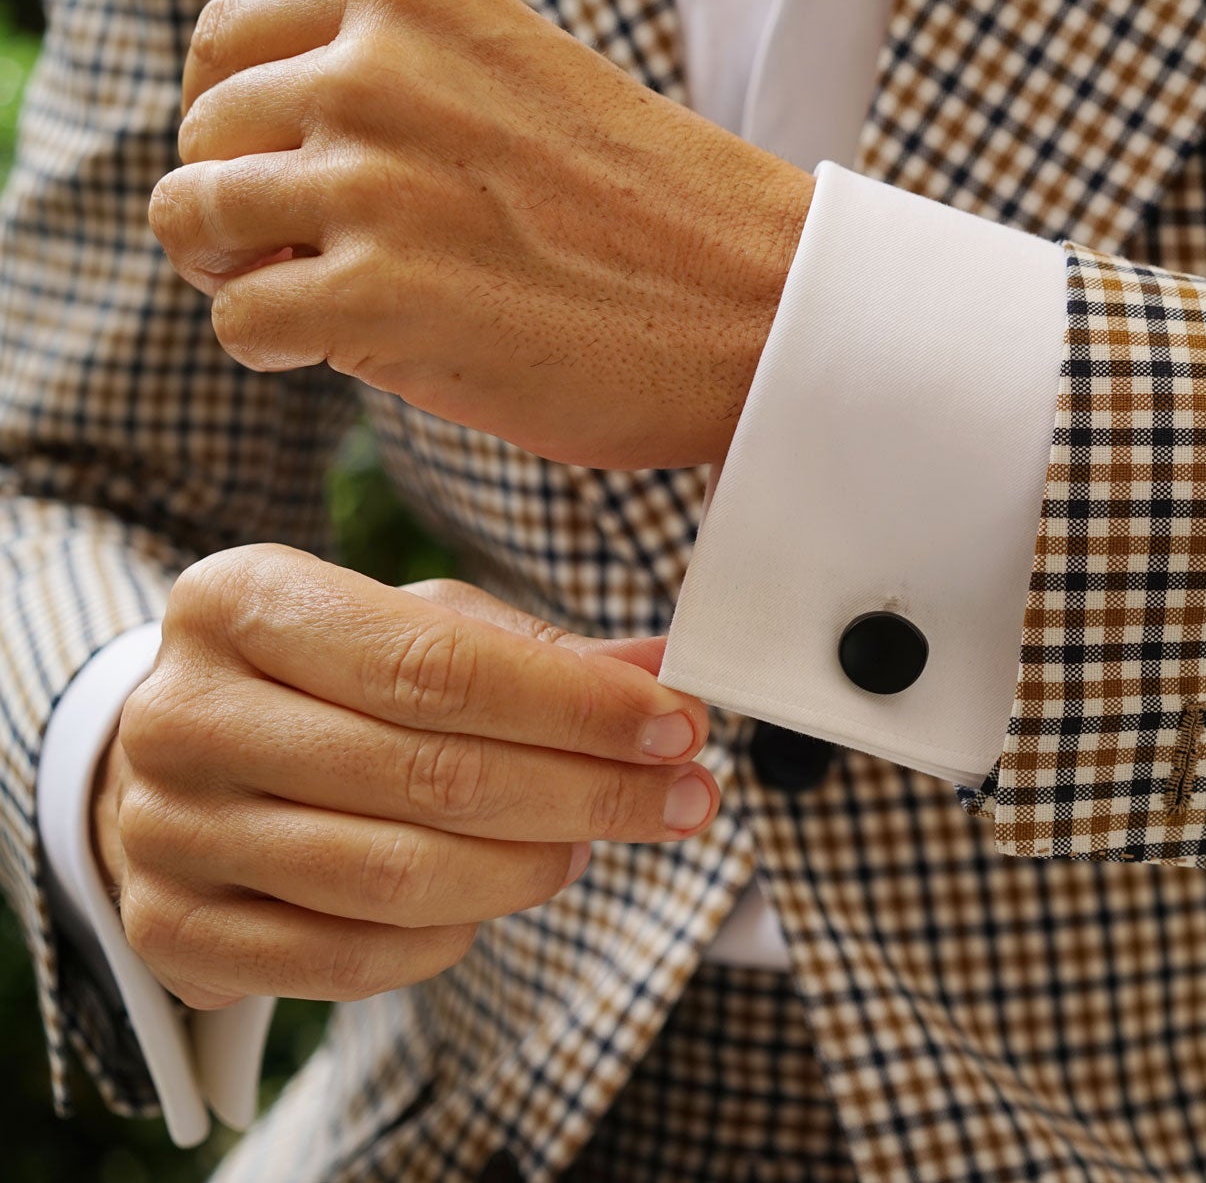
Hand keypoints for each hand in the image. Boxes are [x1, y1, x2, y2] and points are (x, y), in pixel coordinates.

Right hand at [91, 544, 716, 1008]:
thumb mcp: (412, 625)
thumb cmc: (323, 677)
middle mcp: (182, 714)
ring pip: (395, 878)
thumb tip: (663, 671)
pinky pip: (352, 960)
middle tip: (684, 799)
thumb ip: (534, 651)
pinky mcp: (172, 934)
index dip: (575, 707)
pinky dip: (450, 936)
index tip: (681, 728)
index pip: (436, 666)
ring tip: (592, 844)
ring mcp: (165, 832)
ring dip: (529, 868)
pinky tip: (497, 894)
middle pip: (428, 775)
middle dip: (588, 793)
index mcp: (239, 601)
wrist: (174, 758)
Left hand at [150, 0, 814, 470]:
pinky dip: (271, 349)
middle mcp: (374, 69)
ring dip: (244, 276)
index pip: (226, 42)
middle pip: (204, 136)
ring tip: (328, 308)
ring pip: (193, 220)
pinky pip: (238, 320)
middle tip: (313, 261)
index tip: (285, 177)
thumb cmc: (654, 211)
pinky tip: (346, 353)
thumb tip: (259, 140)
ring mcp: (371, 182)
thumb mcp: (513, 78)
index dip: (234, 120)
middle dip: (238, 207)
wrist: (765, 304)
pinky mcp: (376, 298)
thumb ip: (394, 78)